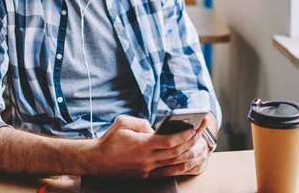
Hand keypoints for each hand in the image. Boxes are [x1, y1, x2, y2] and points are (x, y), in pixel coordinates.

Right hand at [83, 115, 200, 178]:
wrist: (96, 160)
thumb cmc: (109, 139)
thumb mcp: (123, 122)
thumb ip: (142, 122)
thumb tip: (156, 128)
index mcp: (142, 145)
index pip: (169, 141)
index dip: (184, 135)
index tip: (194, 127)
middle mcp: (147, 159)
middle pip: (176, 153)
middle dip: (192, 141)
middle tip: (202, 131)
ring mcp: (147, 169)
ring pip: (174, 164)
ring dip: (189, 155)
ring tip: (200, 145)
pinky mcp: (145, 175)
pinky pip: (167, 171)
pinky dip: (179, 165)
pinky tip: (188, 158)